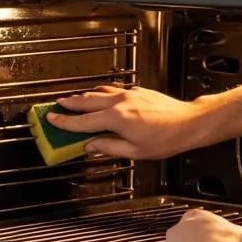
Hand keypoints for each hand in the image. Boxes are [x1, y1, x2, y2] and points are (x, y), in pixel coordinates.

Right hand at [47, 86, 207, 159]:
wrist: (190, 122)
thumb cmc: (167, 139)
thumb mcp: (134, 151)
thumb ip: (108, 147)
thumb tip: (90, 145)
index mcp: (116, 119)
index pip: (82, 121)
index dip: (64, 121)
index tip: (51, 119)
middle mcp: (120, 103)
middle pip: (86, 100)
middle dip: (69, 103)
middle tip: (56, 105)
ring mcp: (129, 94)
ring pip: (99, 91)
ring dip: (84, 96)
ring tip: (74, 100)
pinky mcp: (138, 91)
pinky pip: (112, 89)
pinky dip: (101, 93)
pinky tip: (100, 96)